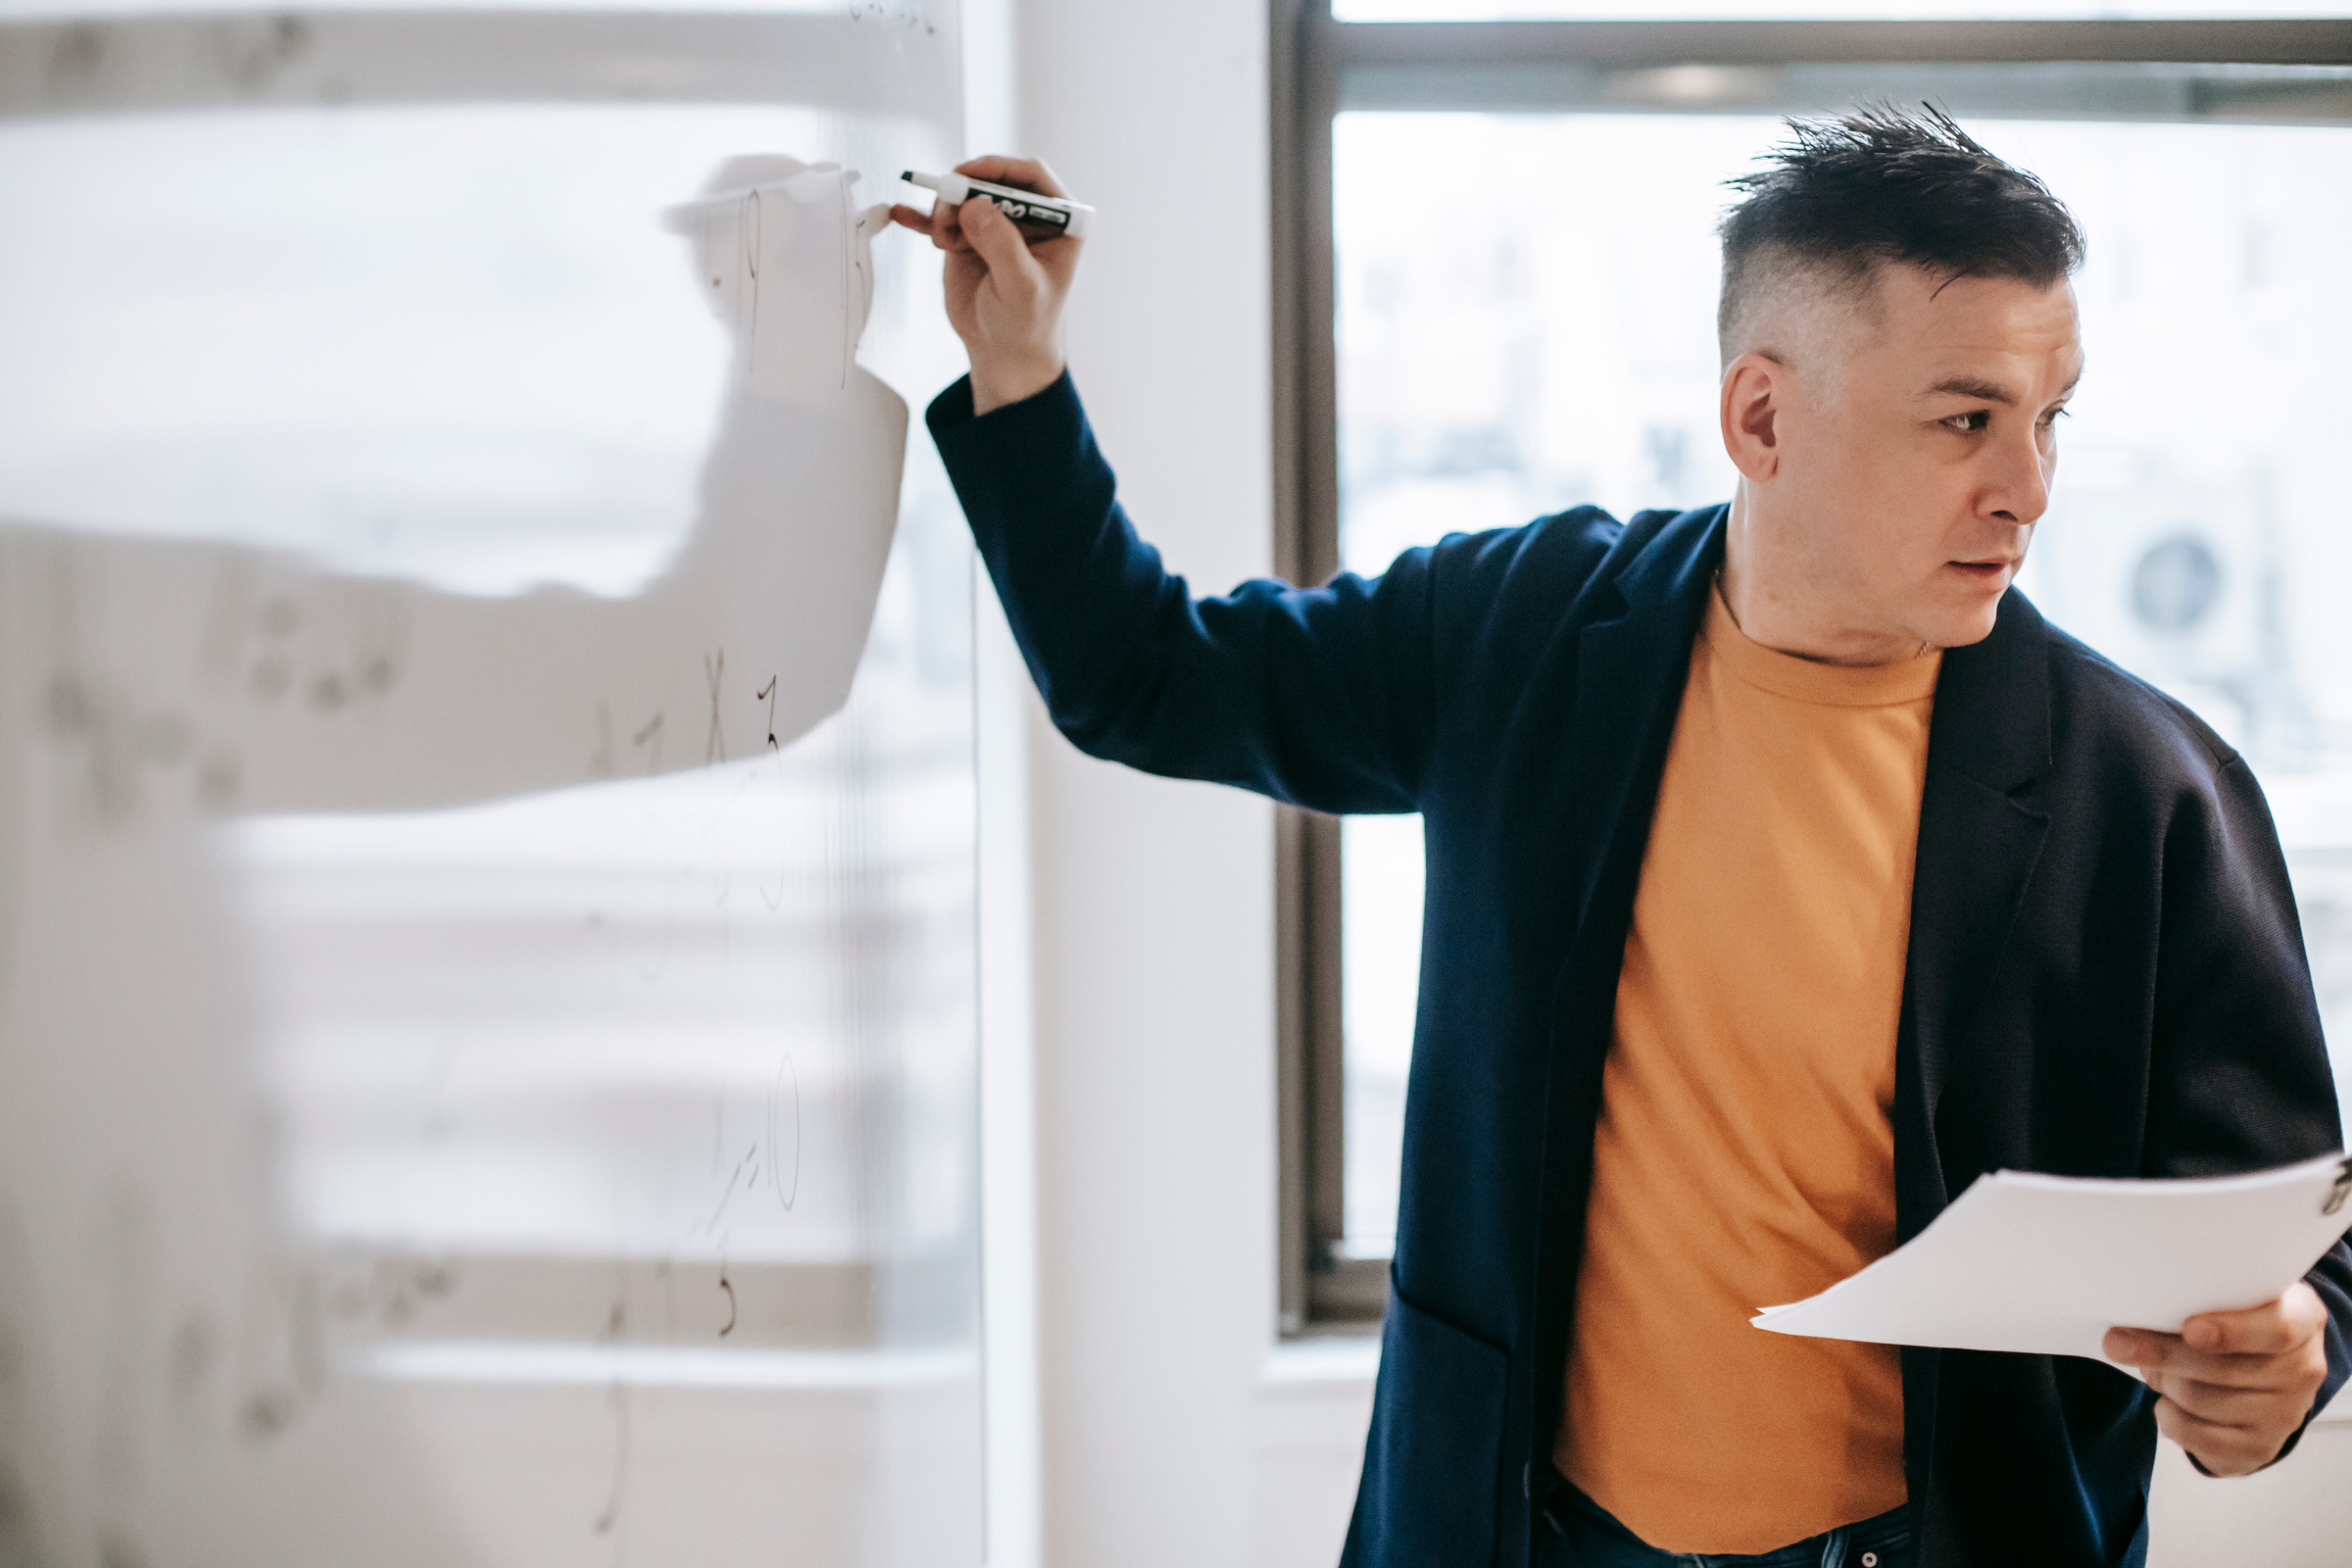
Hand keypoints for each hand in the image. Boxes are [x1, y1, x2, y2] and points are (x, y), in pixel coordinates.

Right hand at [888, 156, 1080, 414]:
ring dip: (945, 209)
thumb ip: (1002, 245)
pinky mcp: (968, 236)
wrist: (1003, 351)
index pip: (1031, 178)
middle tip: (945, 205)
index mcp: (1059, 222)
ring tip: (942, 239)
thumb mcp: (1021, 288)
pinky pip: (943, 219)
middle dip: (965, 190)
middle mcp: (1028, 217)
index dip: (999, 169)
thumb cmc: (1027, 325)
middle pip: (992, 181)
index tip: (969, 174)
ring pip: (964, 196)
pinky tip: (903, 213)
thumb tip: (976, 205)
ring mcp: (996, 225)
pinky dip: (922, 216)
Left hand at [2104, 1281, 2330, 1476]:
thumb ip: (2198, 1298)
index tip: (2190, 1329)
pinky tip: (2166, 1402)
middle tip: (2118, 1342)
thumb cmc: (2233, 1322)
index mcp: (2301, 1317)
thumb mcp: (2228, 1299)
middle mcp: (2303, 1368)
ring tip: (2153, 1368)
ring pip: (2203, 1400)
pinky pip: (2199, 1437)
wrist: (2258, 1376)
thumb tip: (2135, 1315)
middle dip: (2162, 1355)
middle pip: (2224, 1368)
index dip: (2232, 1331)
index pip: (2277, 1328)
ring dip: (2163, 1382)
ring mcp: (2285, 1413)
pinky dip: (2169, 1417)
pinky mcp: (2260, 1446)